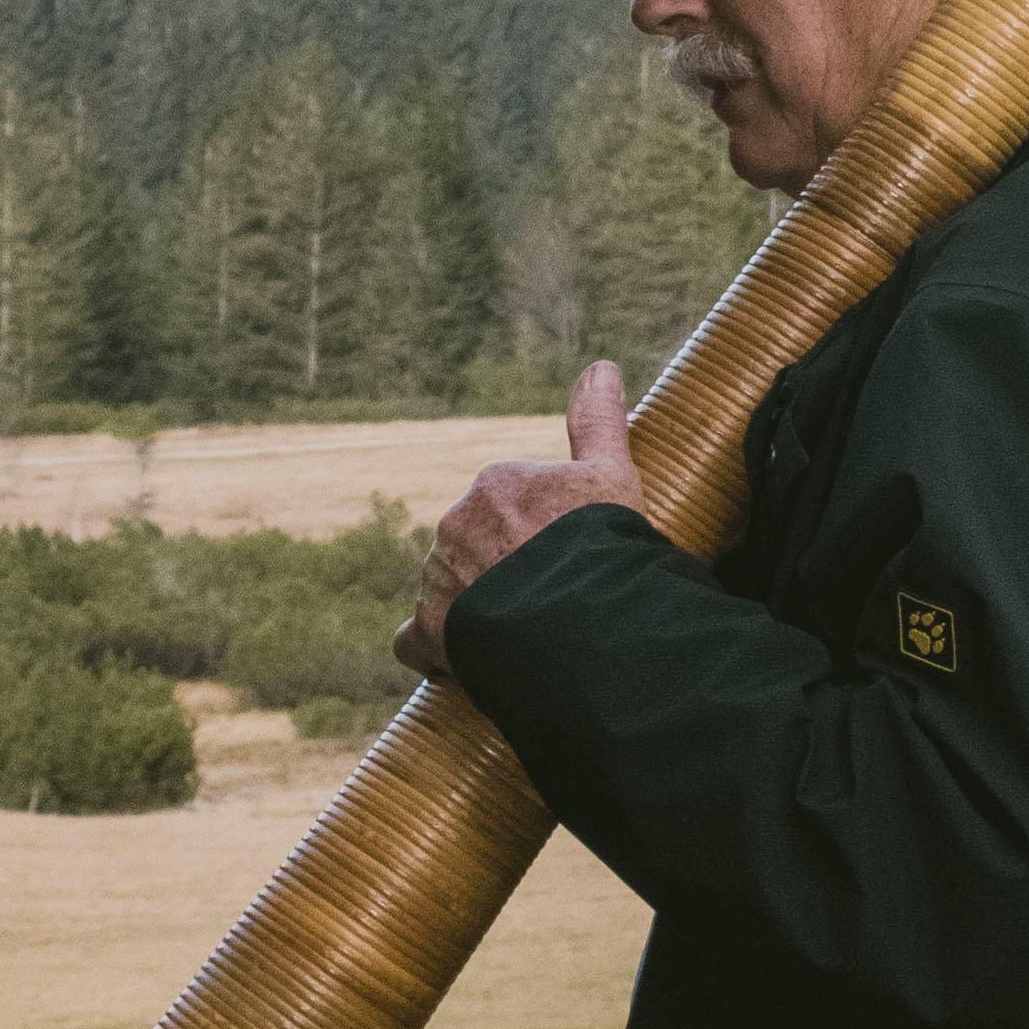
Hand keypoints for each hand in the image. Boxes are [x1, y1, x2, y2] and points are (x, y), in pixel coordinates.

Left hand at [395, 361, 643, 679]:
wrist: (578, 619)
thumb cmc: (600, 544)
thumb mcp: (612, 475)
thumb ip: (599, 420)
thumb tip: (600, 365)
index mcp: (495, 485)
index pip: (510, 508)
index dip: (540, 536)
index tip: (565, 560)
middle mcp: (455, 525)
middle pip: (477, 548)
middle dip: (503, 570)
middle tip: (548, 600)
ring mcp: (437, 578)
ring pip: (450, 589)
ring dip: (474, 608)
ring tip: (521, 635)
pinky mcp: (428, 631)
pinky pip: (416, 640)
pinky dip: (433, 650)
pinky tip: (461, 663)